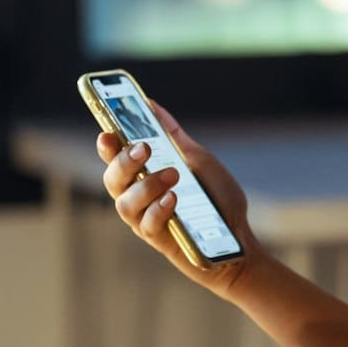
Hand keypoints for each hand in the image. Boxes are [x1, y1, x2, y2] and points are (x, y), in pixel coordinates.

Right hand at [97, 101, 261, 299]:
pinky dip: (158, 209)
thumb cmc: (217, 199)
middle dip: (122, 162)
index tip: (107, 132)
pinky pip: (147, 226)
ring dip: (145, 185)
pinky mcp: (160, 241)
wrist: (240, 237)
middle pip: (112, 180)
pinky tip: (173, 198)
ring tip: (173, 175)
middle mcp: (138, 198)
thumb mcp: (197, 160)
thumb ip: (171, 136)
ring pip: (125, 204)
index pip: (114, 158)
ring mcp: (146, 221)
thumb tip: (150, 104)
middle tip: (143, 148)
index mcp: (143, 176)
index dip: (106, 145)